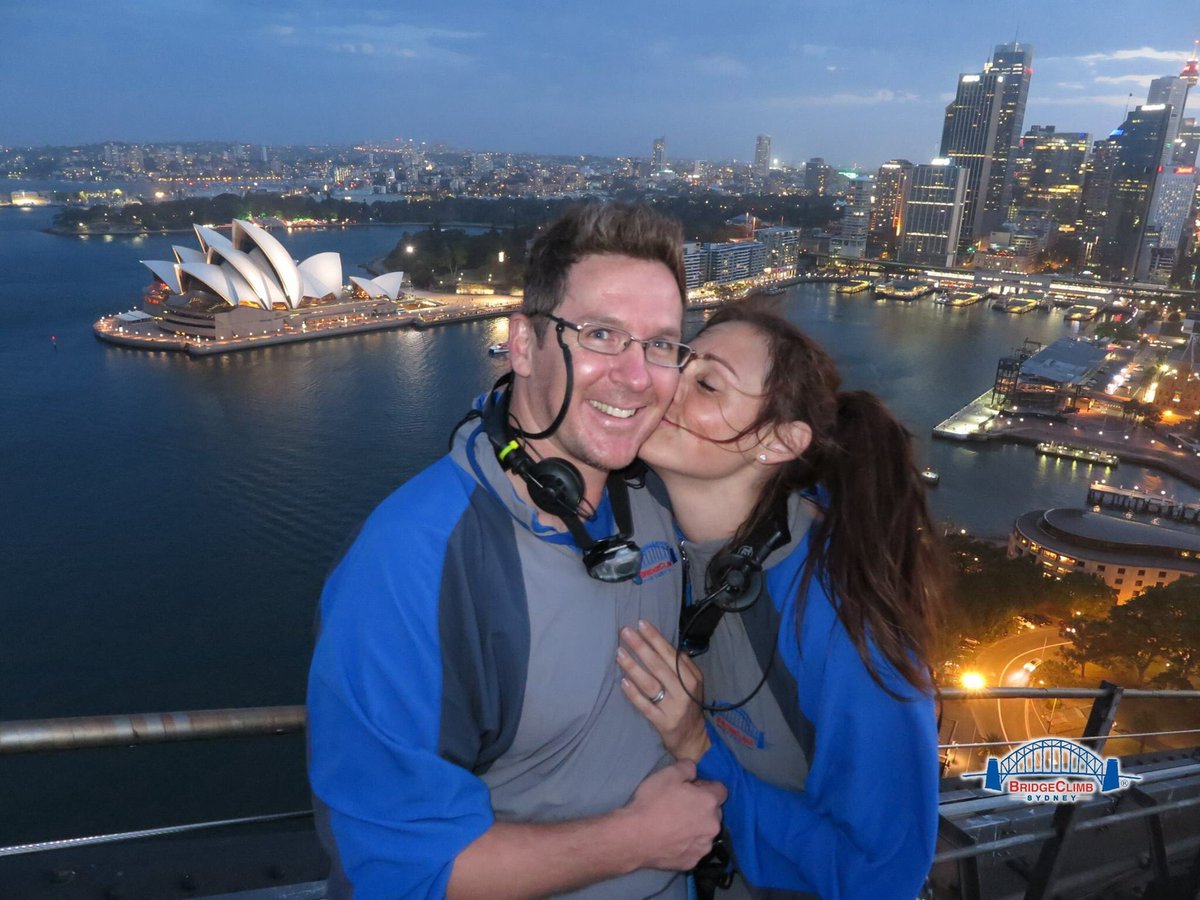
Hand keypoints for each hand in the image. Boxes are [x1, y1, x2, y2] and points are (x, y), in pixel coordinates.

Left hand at [618, 620, 710, 761]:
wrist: (694, 738)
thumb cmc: (688, 704)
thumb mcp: (691, 683)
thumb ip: (680, 665)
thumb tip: (660, 642)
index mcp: (692, 678)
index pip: (671, 654)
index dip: (656, 638)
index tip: (641, 624)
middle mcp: (684, 691)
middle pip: (659, 666)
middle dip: (641, 647)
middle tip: (625, 632)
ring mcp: (674, 708)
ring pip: (650, 684)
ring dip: (633, 667)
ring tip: (619, 653)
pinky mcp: (663, 723)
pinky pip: (645, 706)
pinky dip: (634, 694)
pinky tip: (623, 682)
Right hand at [620, 759, 725, 871]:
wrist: (634, 837)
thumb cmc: (652, 803)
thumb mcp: (667, 774)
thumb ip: (687, 768)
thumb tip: (694, 770)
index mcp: (709, 802)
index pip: (720, 790)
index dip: (705, 787)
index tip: (690, 789)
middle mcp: (713, 825)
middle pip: (714, 812)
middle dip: (702, 808)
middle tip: (680, 806)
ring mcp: (703, 846)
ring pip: (705, 833)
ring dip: (696, 828)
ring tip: (674, 826)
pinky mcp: (692, 862)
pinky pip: (694, 849)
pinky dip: (687, 845)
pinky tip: (671, 841)